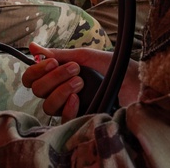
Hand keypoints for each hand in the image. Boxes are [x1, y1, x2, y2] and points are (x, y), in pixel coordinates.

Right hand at [23, 43, 140, 121]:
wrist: (137, 82)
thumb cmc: (114, 68)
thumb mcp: (85, 57)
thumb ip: (59, 54)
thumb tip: (33, 47)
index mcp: (60, 79)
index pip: (32, 80)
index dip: (36, 71)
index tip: (52, 62)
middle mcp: (61, 96)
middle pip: (38, 91)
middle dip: (53, 77)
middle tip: (75, 68)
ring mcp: (71, 110)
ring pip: (48, 106)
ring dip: (61, 89)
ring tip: (81, 81)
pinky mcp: (82, 123)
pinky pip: (63, 120)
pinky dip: (67, 107)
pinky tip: (77, 98)